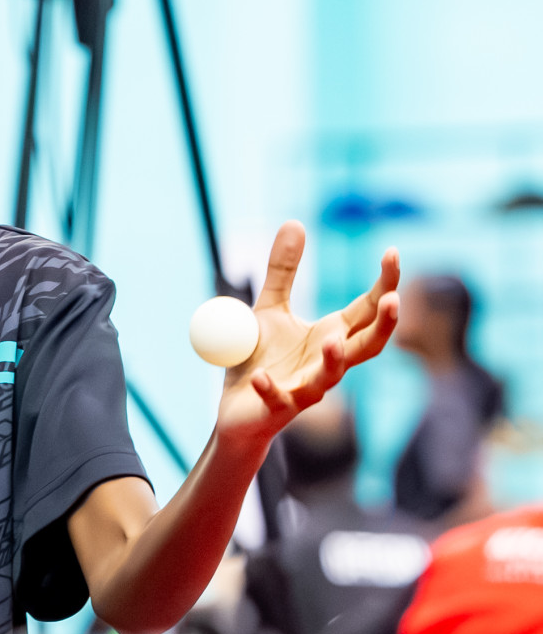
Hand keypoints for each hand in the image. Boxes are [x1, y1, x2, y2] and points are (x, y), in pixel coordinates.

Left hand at [217, 221, 398, 449]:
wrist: (238, 411)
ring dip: (334, 359)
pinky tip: (260, 377)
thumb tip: (296, 222)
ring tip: (332, 339)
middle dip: (385, 325)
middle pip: (368, 345)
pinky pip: (279, 399)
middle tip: (394, 299)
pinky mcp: (278, 408)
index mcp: (331, 336)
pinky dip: (271, 388)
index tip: (392, 252)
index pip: (369, 309)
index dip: (385, 283)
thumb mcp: (269, 309)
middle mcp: (327, 362)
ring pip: (330, 377)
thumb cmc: (261, 359)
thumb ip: (283, 271)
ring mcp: (306, 388)